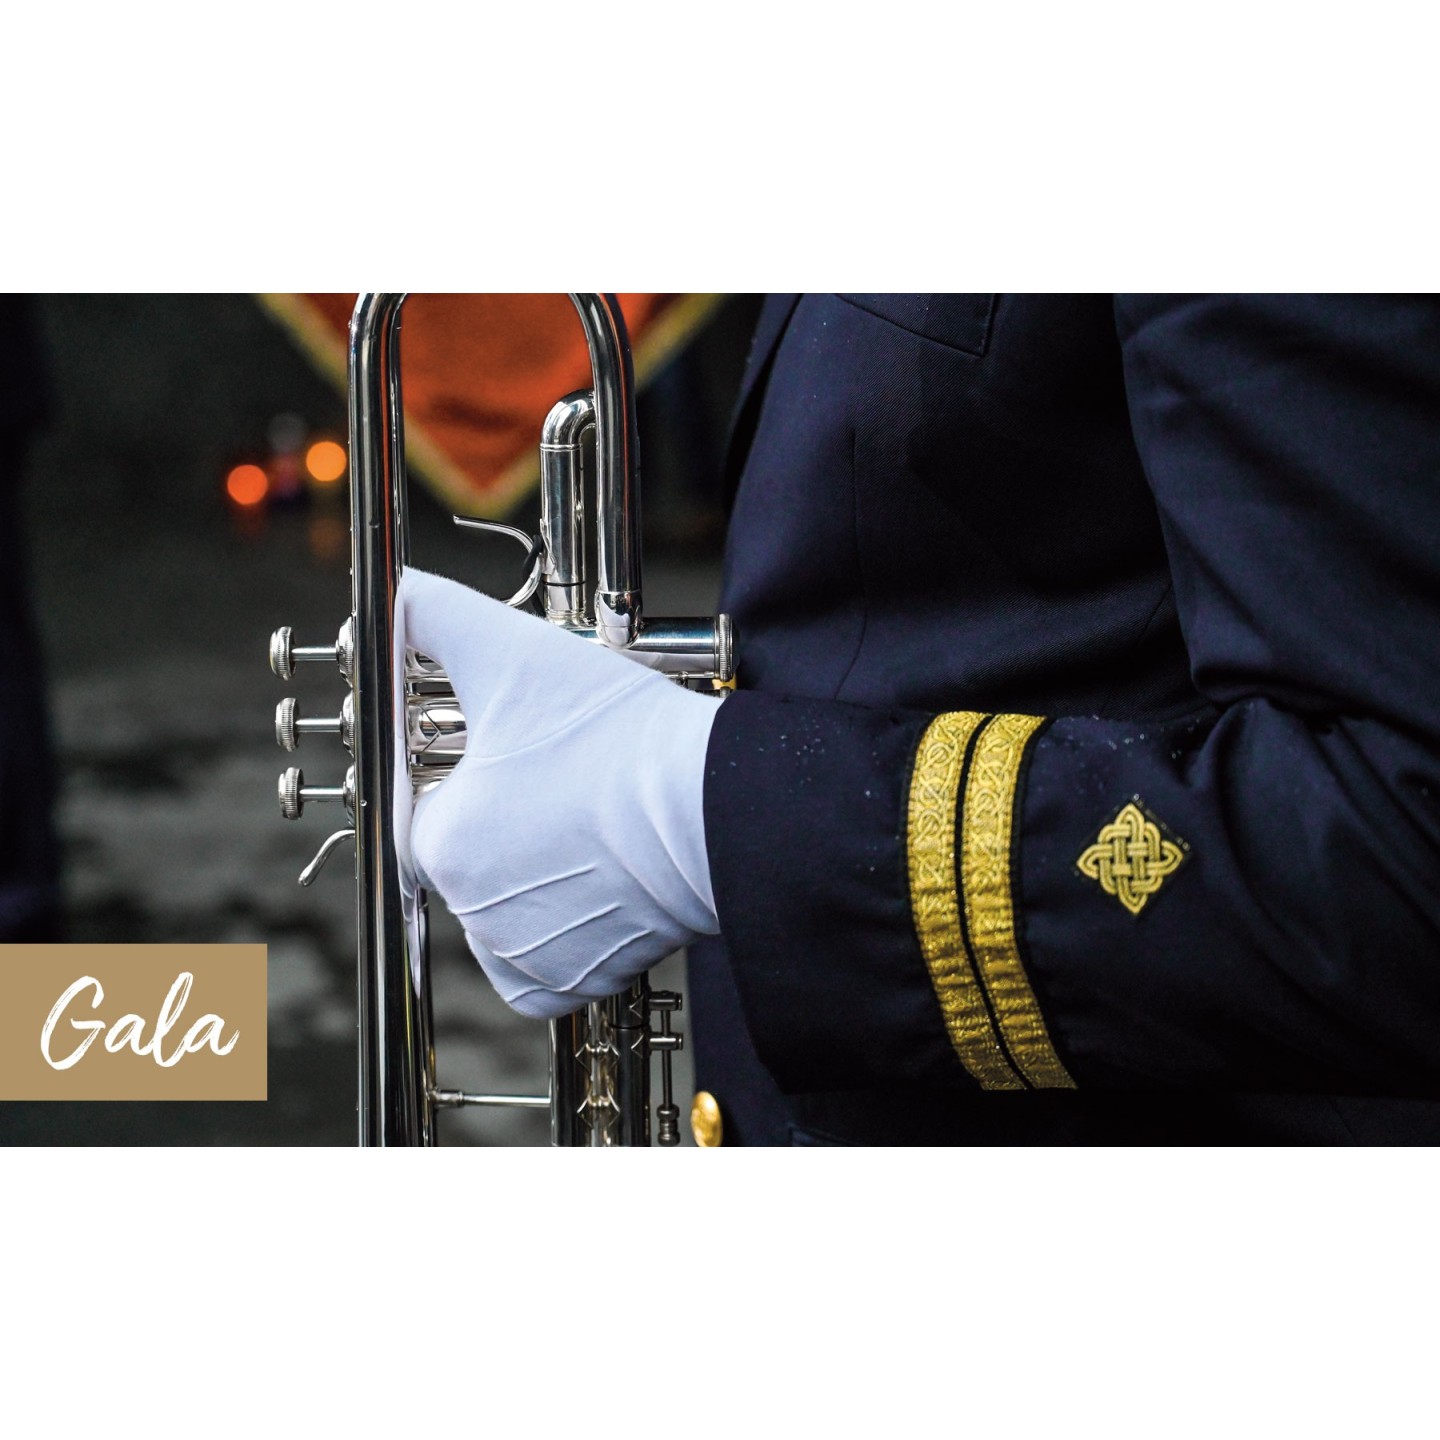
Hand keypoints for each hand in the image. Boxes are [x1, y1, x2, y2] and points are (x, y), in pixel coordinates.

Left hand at [403, 568, 719, 1018]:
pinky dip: (561, 937)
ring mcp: (526, 954)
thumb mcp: (516, 654)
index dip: (472, 776)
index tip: (518, 758)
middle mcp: (472, 912)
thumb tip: (399, 594)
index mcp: (441, 842)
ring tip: (588, 829)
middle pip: (471, 862)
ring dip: (535, 880)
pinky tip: (596, 886)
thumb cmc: (617, 737)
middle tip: (563, 786)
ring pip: (506, 912)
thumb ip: (436, 617)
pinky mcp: (576, 982)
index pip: (428, 811)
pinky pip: (542, 968)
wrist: (712, 809)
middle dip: (507, 826)